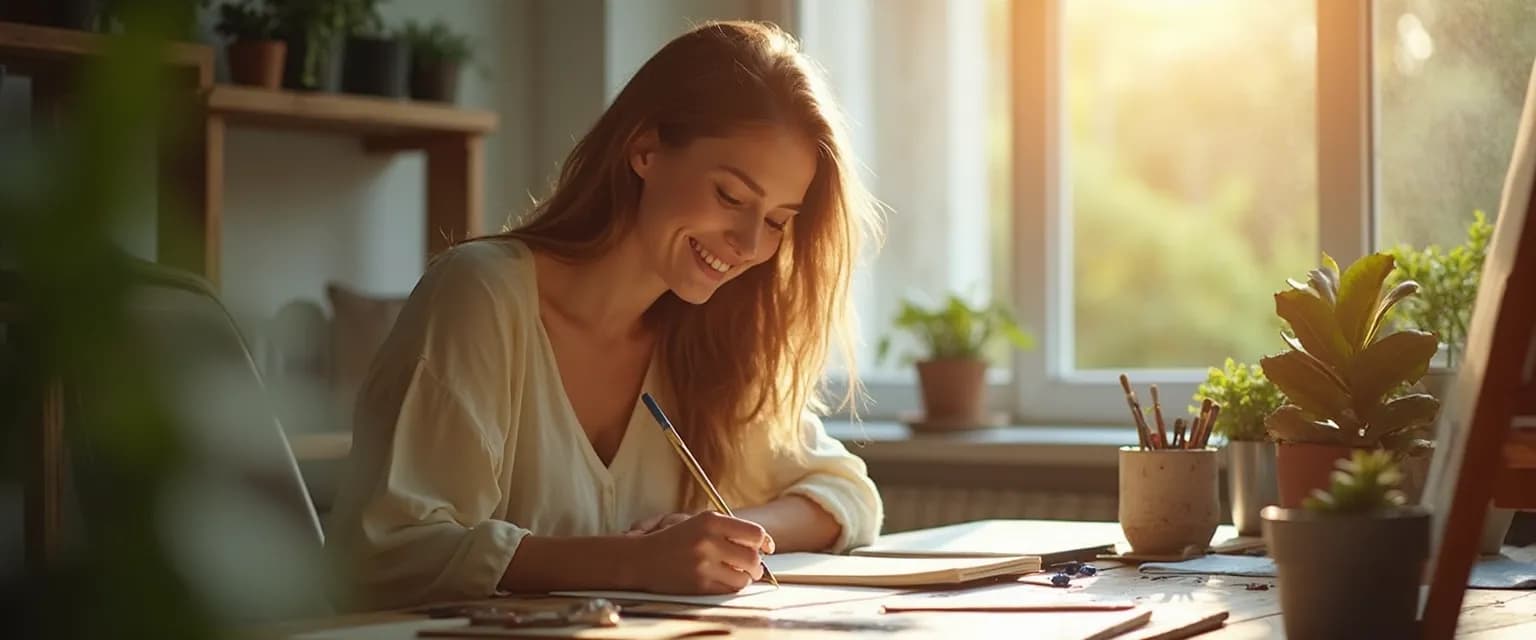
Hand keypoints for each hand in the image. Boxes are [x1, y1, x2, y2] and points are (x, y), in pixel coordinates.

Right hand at [627, 512, 775, 593]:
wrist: (640, 559)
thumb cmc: (673, 540)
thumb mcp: (700, 523)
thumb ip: (730, 529)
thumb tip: (763, 542)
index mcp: (710, 521)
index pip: (754, 533)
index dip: (765, 542)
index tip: (767, 548)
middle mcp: (708, 541)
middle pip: (752, 557)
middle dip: (757, 564)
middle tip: (754, 566)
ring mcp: (704, 564)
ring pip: (744, 577)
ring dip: (746, 577)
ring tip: (739, 574)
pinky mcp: (699, 584)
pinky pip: (729, 589)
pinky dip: (732, 586)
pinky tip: (725, 580)